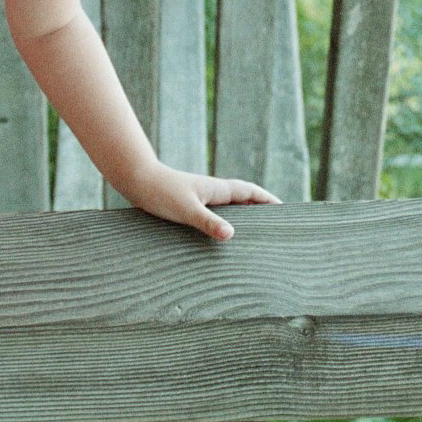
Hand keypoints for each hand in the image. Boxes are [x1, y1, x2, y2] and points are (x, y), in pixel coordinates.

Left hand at [114, 160, 280, 241]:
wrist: (137, 182)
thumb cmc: (162, 192)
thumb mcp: (187, 209)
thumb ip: (208, 222)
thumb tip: (231, 235)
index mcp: (218, 189)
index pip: (250, 191)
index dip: (267, 200)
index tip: (284, 209)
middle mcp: (213, 192)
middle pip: (243, 200)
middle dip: (259, 210)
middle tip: (274, 227)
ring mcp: (201, 198)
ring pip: (229, 208)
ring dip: (241, 218)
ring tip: (252, 237)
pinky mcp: (189, 206)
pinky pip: (214, 215)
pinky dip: (222, 224)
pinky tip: (219, 239)